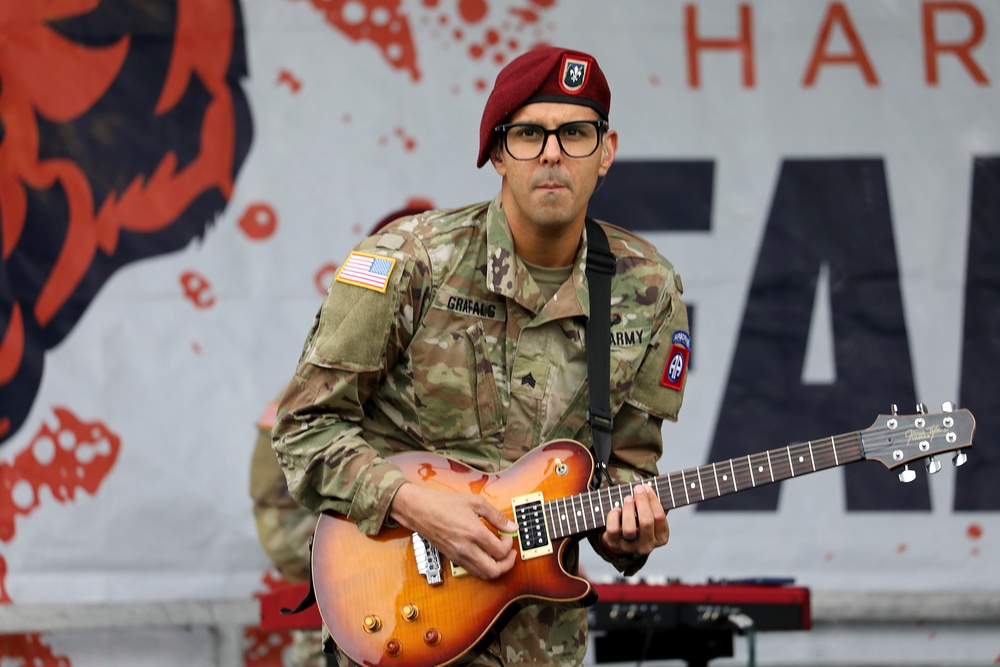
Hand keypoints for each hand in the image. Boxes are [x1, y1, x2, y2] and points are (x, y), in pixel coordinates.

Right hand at [389, 483, 517, 580]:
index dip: (509, 545)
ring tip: (500, 555)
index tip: (508, 535)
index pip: (500, 551)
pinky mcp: (453, 559)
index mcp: (473, 533)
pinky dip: (484, 567)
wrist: (421, 511)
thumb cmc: (445, 504)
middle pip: (494, 570)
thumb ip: (496, 516)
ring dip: (497, 568)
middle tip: (511, 553)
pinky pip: (473, 571)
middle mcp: (466, 549)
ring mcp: (459, 556)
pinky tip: (486, 555)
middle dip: (508, 564)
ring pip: (484, 575)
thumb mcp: (475, 502)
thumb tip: (512, 527)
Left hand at [600, 482, 668, 556]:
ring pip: (629, 528)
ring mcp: (630, 547)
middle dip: (642, 501)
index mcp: (660, 537)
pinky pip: (613, 529)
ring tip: (628, 498)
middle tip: (637, 489)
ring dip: (628, 509)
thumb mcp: (650, 516)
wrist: (620, 540)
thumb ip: (653, 504)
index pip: (659, 517)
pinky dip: (614, 516)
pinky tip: (616, 510)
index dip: (653, 499)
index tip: (646, 487)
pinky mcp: (614, 544)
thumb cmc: (638, 522)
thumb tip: (648, 488)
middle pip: (646, 521)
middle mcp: (647, 545)